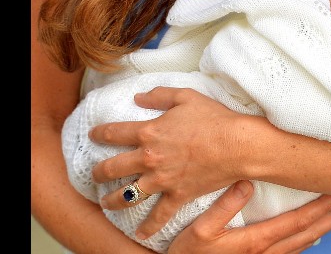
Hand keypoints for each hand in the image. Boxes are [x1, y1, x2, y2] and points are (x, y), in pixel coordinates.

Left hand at [89, 86, 249, 238]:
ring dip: (112, 200)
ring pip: (127, 195)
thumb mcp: (186, 96)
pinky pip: (159, 215)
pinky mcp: (178, 195)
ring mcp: (162, 180)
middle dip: (99, 172)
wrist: (237, 145)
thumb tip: (138, 97)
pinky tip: (140, 234)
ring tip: (105, 203)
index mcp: (149, 132)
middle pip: (112, 167)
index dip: (99, 134)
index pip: (114, 133)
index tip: (93, 135)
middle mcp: (149, 158)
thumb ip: (159, 96)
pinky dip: (149, 227)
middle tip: (95, 174)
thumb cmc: (214, 118)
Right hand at [168, 180, 330, 253]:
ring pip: (305, 244)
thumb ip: (224, 207)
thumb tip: (246, 182)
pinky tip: (313, 233)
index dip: (321, 206)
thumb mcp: (199, 230)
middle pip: (309, 233)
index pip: (298, 221)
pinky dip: (309, 240)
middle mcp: (267, 253)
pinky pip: (293, 252)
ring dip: (326, 227)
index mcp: (256, 241)